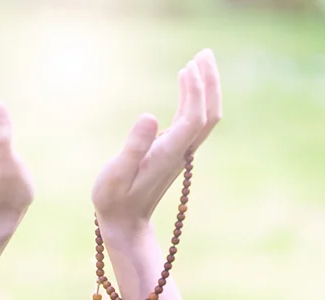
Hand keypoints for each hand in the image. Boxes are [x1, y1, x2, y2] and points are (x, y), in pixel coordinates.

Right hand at [92, 49, 221, 238]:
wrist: (126, 222)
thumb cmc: (114, 199)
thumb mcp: (116, 174)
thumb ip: (133, 147)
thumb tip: (150, 115)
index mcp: (168, 155)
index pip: (193, 119)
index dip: (194, 93)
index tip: (187, 68)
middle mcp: (180, 152)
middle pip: (209, 115)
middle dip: (210, 84)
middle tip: (204, 54)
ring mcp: (180, 153)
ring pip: (204, 118)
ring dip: (206, 89)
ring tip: (198, 61)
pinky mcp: (174, 153)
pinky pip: (193, 122)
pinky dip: (194, 100)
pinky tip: (186, 87)